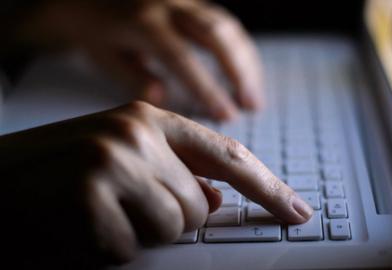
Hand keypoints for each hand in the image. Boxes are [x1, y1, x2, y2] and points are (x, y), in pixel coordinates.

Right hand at [0, 101, 310, 266]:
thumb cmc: (56, 173)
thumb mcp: (119, 158)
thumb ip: (173, 173)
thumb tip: (215, 199)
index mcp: (147, 118)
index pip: (227, 154)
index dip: (268, 186)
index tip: (296, 210)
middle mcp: (135, 133)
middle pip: (199, 205)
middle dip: (169, 218)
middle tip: (120, 206)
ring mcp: (113, 162)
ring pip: (173, 227)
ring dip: (139, 233)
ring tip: (98, 213)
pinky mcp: (90, 198)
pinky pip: (131, 249)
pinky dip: (107, 249)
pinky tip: (78, 228)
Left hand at [11, 0, 262, 119]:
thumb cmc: (95, 30)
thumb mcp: (103, 57)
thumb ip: (133, 77)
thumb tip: (163, 97)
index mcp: (142, 23)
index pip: (182, 58)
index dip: (207, 88)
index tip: (226, 115)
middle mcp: (168, 6)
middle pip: (216, 35)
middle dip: (239, 72)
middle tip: (251, 105)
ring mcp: (184, 0)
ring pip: (226, 26)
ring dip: (246, 62)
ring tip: (254, 96)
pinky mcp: (194, 2)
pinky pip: (225, 22)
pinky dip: (240, 50)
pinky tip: (246, 73)